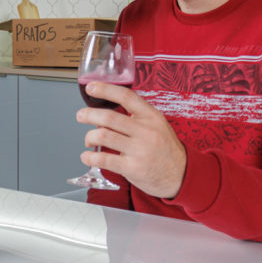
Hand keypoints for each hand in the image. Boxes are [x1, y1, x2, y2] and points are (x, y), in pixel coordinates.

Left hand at [76, 81, 186, 197]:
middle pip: (109, 117)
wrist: (181, 175)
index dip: (106, 90)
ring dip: (89, 136)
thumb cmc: (165, 149)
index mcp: (151, 116)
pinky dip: (90, 156)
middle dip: (89, 114)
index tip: (91, 87)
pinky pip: (104, 159)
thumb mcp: (157, 126)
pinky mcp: (132, 168)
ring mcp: (139, 150)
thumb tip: (105, 116)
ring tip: (88, 139)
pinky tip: (87, 156)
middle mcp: (145, 131)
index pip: (126, 97)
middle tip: (81, 115)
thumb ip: (136, 119)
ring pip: (104, 136)